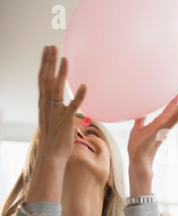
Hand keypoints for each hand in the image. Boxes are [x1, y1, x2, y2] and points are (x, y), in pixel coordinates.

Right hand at [37, 46, 85, 160]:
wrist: (52, 156)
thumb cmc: (55, 139)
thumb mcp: (55, 119)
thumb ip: (59, 108)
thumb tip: (66, 102)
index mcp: (44, 105)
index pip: (42, 79)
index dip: (44, 64)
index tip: (47, 50)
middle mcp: (47, 107)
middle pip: (46, 80)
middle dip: (49, 63)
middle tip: (51, 46)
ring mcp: (56, 114)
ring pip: (57, 90)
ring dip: (61, 74)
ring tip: (65, 59)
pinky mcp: (66, 122)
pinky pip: (72, 107)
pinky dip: (78, 97)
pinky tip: (84, 86)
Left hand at [127, 82, 177, 192]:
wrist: (137, 159)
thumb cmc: (138, 147)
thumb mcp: (137, 128)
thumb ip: (141, 119)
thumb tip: (139, 110)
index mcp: (161, 121)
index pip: (171, 105)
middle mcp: (166, 122)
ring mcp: (166, 126)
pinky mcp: (164, 129)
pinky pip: (175, 118)